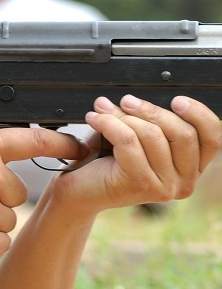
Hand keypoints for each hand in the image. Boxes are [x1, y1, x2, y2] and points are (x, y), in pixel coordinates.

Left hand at [52, 95, 221, 215]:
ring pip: (152, 135)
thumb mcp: (137, 139)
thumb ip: (151, 123)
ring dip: (123, 116)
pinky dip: (109, 123)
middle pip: (182, 133)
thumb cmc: (107, 162)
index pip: (212, 139)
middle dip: (150, 110)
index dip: (199, 114)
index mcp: (190, 169)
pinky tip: (95, 119)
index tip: (177, 99)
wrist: (79, 189)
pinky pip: (128, 141)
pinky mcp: (139, 184)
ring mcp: (164, 187)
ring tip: (102, 110)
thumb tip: (136, 99)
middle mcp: (184, 182)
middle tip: (125, 101)